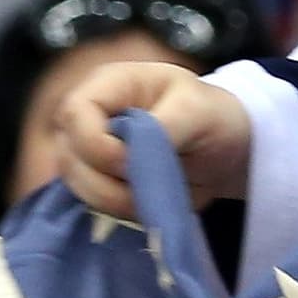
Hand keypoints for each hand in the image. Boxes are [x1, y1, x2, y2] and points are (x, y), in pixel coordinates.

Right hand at [54, 61, 249, 218]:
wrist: (228, 147)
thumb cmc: (213, 116)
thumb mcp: (199, 111)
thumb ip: (161, 128)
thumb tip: (125, 155)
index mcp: (108, 85)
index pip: (74, 113)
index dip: (96, 144)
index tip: (132, 163)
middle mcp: (88, 119)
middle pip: (70, 158)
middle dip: (109, 183)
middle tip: (157, 186)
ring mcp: (86, 154)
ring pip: (77, 188)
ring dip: (117, 203)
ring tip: (161, 196)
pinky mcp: (96, 183)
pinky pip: (92, 206)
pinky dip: (121, 213)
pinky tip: (152, 206)